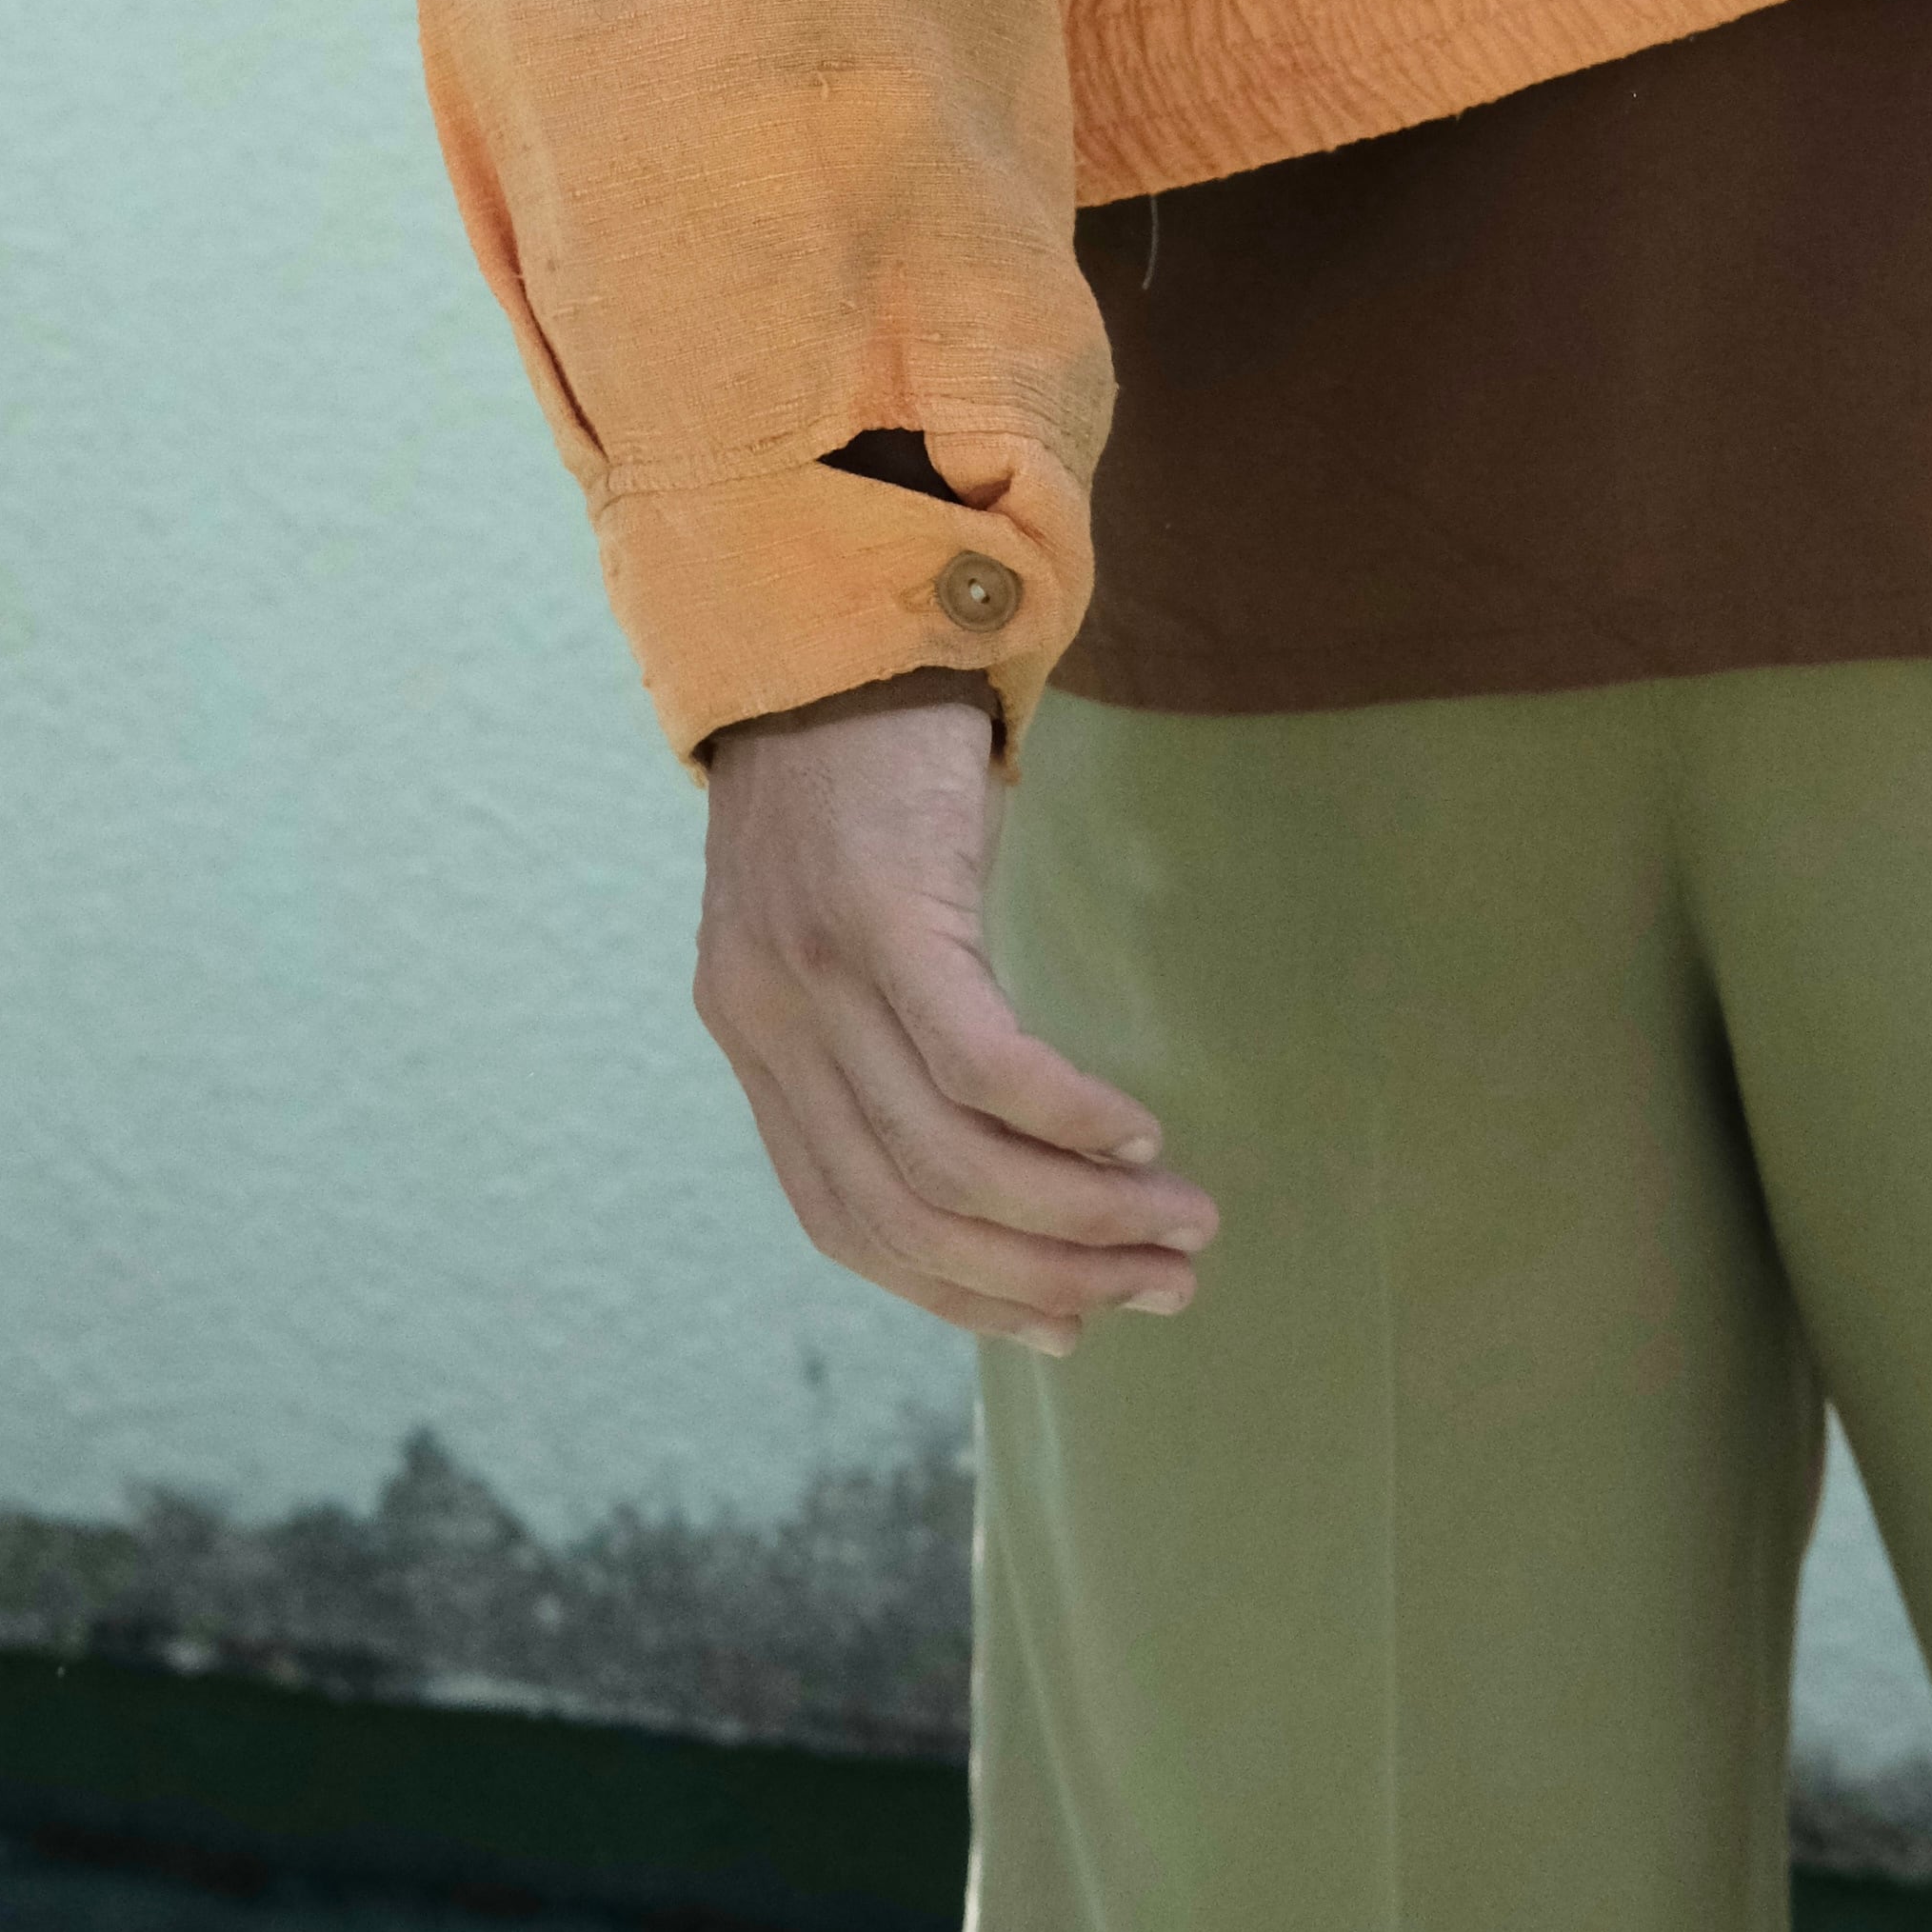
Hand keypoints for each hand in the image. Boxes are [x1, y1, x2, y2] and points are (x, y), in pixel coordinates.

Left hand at [696, 685, 1218, 1351]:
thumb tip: (998, 1150)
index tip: (1068, 1325)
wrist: (838, 605)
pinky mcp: (882, 912)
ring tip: (1179, 1223)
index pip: (847, 1223)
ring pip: (950, 1158)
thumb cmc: (868, 761)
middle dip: (1043, 1276)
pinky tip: (1138, 1129)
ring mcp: (815, 971)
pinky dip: (1067, 1117)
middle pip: (905, 1212)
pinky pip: (982, 1062)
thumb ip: (883, 1023)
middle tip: (1161, 1285)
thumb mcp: (848, 913)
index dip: (962, 1294)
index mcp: (752, 1037)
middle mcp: (766, 1020)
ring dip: (1082, 1214)